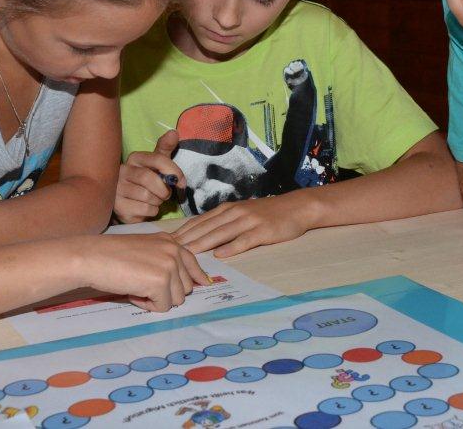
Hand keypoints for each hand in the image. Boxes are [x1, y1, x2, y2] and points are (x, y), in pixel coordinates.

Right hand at [78, 232, 207, 311]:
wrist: (92, 257)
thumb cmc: (110, 255)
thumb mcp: (144, 250)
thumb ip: (163, 260)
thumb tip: (181, 284)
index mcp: (170, 242)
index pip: (193, 263)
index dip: (196, 278)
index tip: (203, 284)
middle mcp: (174, 252)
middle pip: (186, 287)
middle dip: (167, 293)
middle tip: (143, 286)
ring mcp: (169, 266)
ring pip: (176, 299)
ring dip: (157, 300)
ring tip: (136, 288)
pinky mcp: (161, 282)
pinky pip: (163, 307)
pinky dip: (147, 306)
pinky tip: (132, 293)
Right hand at [115, 130, 184, 222]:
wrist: (130, 202)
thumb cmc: (148, 180)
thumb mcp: (157, 163)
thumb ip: (165, 148)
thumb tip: (174, 132)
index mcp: (134, 158)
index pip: (158, 159)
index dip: (174, 172)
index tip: (182, 183)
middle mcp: (122, 171)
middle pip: (149, 178)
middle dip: (164, 190)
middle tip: (166, 194)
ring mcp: (117, 189)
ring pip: (147, 197)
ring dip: (158, 201)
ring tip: (154, 200)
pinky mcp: (118, 207)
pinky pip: (144, 210)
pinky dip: (152, 211)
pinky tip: (146, 208)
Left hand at [173, 195, 314, 257]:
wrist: (296, 207)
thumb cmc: (268, 213)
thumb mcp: (242, 213)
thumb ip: (223, 223)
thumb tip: (201, 236)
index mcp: (227, 209)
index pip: (200, 221)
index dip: (182, 232)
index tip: (166, 242)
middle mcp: (235, 213)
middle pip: (206, 227)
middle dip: (186, 239)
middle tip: (168, 250)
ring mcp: (249, 221)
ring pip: (221, 233)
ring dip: (203, 243)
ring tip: (187, 254)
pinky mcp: (262, 231)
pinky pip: (245, 240)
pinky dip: (232, 247)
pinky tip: (220, 255)